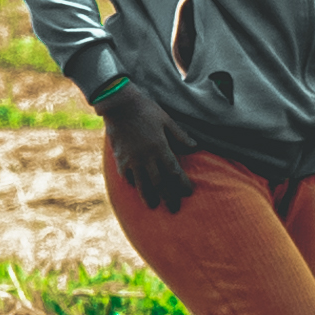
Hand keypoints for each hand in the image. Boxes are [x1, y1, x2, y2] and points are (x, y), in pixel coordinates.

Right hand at [99, 83, 193, 215]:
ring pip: (142, 184)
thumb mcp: (166, 120)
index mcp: (160, 147)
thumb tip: (195, 147)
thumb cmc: (146, 109)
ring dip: (148, 197)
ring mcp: (132, 160)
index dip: (182, 184)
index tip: (189, 192)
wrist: (119, 104)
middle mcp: (146, 157)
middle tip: (174, 209)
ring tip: (153, 206)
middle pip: (160, 183)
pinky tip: (136, 188)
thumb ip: (180, 136)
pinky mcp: (120, 159)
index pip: (174, 171)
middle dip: (168, 197)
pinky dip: (132, 183)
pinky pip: (127, 176)